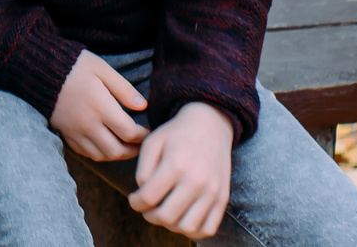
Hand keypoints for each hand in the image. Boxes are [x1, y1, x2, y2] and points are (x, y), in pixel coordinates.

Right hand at [48, 51, 147, 161]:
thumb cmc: (73, 65)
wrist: (38, 69)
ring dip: (117, 155)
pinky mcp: (65, 134)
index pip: (129, 133)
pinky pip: (86, 153)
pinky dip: (100, 153)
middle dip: (133, 151)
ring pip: (102, 156)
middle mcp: (88, 124)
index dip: (143, 136)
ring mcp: (75, 132)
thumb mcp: (101, 68)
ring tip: (127, 146)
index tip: (150, 131)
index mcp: (100, 106)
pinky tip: (106, 144)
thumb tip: (143, 106)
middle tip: (142, 144)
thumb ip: (123, 88)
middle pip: (117, 150)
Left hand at [130, 102, 232, 237]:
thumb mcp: (152, 142)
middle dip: (149, 216)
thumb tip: (143, 193)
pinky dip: (193, 231)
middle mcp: (196, 181)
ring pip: (187, 227)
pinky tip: (182, 219)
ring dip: (170, 226)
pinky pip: (208, 228)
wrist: (210, 125)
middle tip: (146, 208)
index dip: (135, 203)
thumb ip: (143, 169)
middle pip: (166, 217)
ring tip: (163, 212)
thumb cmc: (176, 134)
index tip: (133, 199)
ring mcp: (212, 192)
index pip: (148, 197)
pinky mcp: (223, 198)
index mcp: (175, 165)